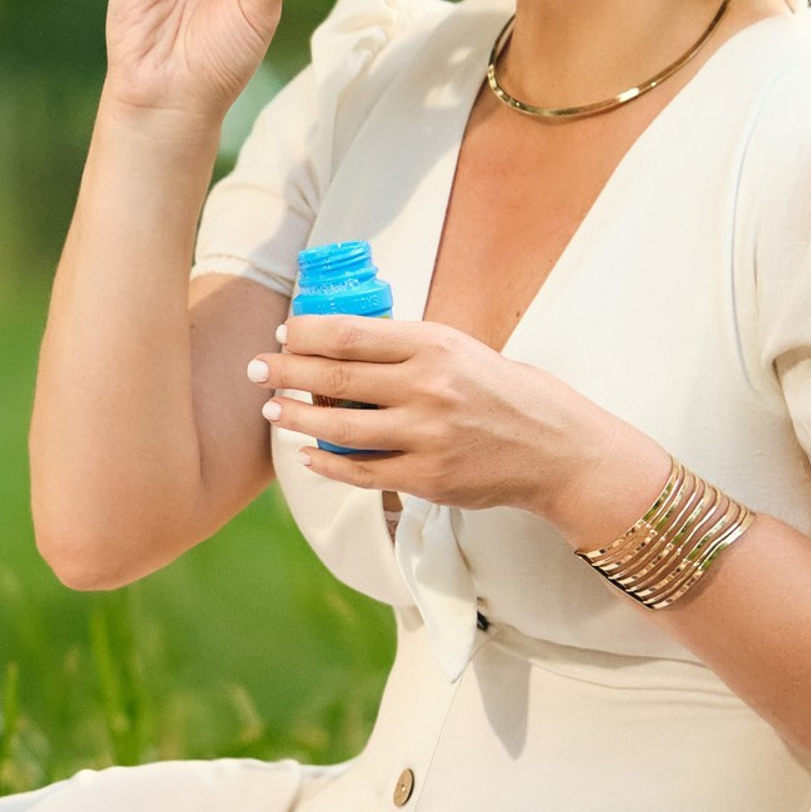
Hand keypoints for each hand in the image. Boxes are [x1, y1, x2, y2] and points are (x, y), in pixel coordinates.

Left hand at [254, 315, 667, 544]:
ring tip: (272, 410)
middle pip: (335, 377)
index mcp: (434, 347)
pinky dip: (326, 464)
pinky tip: (305, 454)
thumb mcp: (459, 351)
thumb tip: (336, 341)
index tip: (284, 334)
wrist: (556, 448)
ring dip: (296, 418)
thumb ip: (404, 348)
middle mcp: (428, 388)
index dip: (306, 333)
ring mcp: (426, 436)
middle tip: (254, 368)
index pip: (350, 334)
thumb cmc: (500, 392)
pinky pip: (361, 472)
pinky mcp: (427, 478)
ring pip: (339, 428)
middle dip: (285, 372)